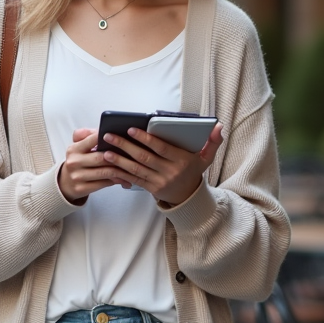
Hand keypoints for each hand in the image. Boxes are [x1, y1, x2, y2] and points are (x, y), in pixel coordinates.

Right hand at [57, 128, 134, 201]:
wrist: (65, 183)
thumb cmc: (78, 162)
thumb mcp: (79, 147)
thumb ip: (89, 136)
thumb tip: (102, 129)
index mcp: (74, 149)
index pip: (92, 139)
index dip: (107, 137)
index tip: (121, 136)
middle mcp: (74, 162)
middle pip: (101, 157)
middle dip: (119, 156)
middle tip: (133, 154)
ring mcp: (77, 176)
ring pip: (105, 172)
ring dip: (121, 170)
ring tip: (133, 168)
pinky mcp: (82, 188)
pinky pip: (104, 183)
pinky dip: (117, 181)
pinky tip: (126, 179)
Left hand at [100, 123, 223, 205]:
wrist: (189, 196)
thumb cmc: (194, 170)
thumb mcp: (206, 157)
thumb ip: (213, 142)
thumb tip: (219, 126)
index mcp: (181, 161)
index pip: (161, 148)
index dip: (146, 139)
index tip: (131, 129)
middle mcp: (169, 172)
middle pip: (144, 157)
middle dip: (125, 146)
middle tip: (109, 135)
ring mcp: (159, 182)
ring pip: (136, 169)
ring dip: (119, 160)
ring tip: (104, 150)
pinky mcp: (151, 189)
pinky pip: (133, 180)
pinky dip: (121, 172)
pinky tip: (110, 165)